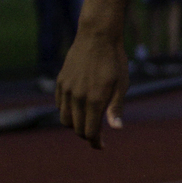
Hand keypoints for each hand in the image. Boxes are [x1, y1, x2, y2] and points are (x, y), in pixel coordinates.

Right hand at [55, 23, 129, 148]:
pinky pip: (59, 104)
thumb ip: (116, 108)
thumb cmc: (114, 61)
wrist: (97, 36)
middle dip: (86, 135)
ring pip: (65, 119)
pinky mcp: (61, 82)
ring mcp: (67, 89)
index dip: (95, 142)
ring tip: (86, 122)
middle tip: (97, 135)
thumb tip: (116, 129)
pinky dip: (67, 112)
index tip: (101, 146)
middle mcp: (77, 97)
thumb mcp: (122, 85)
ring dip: (75, 125)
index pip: (90, 132)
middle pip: (76, 128)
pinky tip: (77, 109)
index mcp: (95, 100)